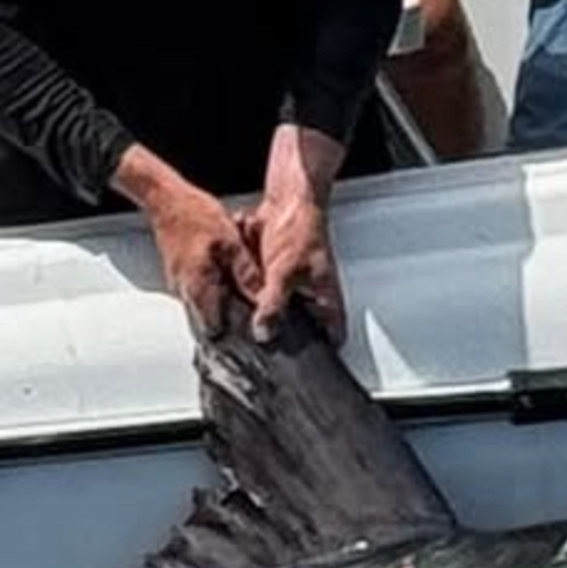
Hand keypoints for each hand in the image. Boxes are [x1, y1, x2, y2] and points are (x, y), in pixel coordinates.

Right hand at [117, 148, 258, 336]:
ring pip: (205, 304)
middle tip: (249, 309)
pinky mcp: (180, 271)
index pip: (215, 331)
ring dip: (223, 299)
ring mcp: (179, 282)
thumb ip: (246, 273)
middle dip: (231, 317)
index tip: (250, 326)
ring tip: (241, 286)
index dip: (234, 333)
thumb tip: (262, 295)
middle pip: (210, 320)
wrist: (166, 198)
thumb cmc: (193, 215)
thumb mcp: (230, 242)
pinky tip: (227, 269)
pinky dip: (214, 284)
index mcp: (198, 289)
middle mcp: (184, 292)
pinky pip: (199, 288)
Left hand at [246, 124, 347, 340]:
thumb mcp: (285, 272)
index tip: (297, 369)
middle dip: (278, 336)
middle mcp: (308, 299)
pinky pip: (258, 295)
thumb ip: (273, 305)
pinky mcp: (270, 277)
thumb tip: (263, 333)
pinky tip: (236, 298)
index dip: (318, 356)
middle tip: (260, 347)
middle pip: (296, 331)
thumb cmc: (302, 229)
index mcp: (325, 302)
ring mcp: (289, 289)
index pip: (330, 340)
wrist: (287, 198)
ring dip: (259, 315)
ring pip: (274, 314)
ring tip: (242, 323)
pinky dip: (248, 295)